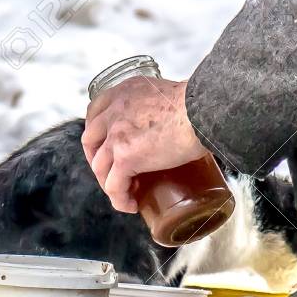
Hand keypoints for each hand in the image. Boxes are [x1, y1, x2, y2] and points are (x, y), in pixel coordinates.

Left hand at [80, 76, 207, 212]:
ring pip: (99, 166)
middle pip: (90, 139)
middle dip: (96, 158)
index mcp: (124, 92)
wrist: (206, 112)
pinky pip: (114, 185)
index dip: (97, 132)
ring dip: (107, 182)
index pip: (96, 111)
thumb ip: (161, 106)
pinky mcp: (125, 157)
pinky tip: (131, 205)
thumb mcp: (168, 94)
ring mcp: (116, 135)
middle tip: (110, 172)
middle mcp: (114, 110)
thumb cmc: (201, 104)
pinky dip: (120, 199)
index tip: (105, 145)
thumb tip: (176, 124)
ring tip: (124, 192)